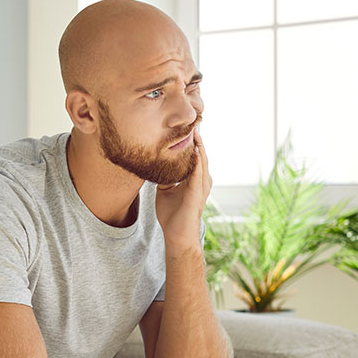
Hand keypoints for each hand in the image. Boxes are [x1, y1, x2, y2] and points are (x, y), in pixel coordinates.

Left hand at [155, 128, 211, 249]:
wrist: (176, 235)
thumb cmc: (172, 215)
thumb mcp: (164, 190)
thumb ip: (165, 177)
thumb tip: (155, 164)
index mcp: (194, 179)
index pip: (195, 156)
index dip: (192, 142)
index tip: (186, 127)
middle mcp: (201, 181)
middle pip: (201, 155)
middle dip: (198, 139)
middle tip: (194, 122)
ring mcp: (201, 186)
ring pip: (202, 161)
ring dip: (199, 146)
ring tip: (195, 131)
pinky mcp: (197, 193)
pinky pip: (198, 173)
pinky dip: (197, 161)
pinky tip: (194, 149)